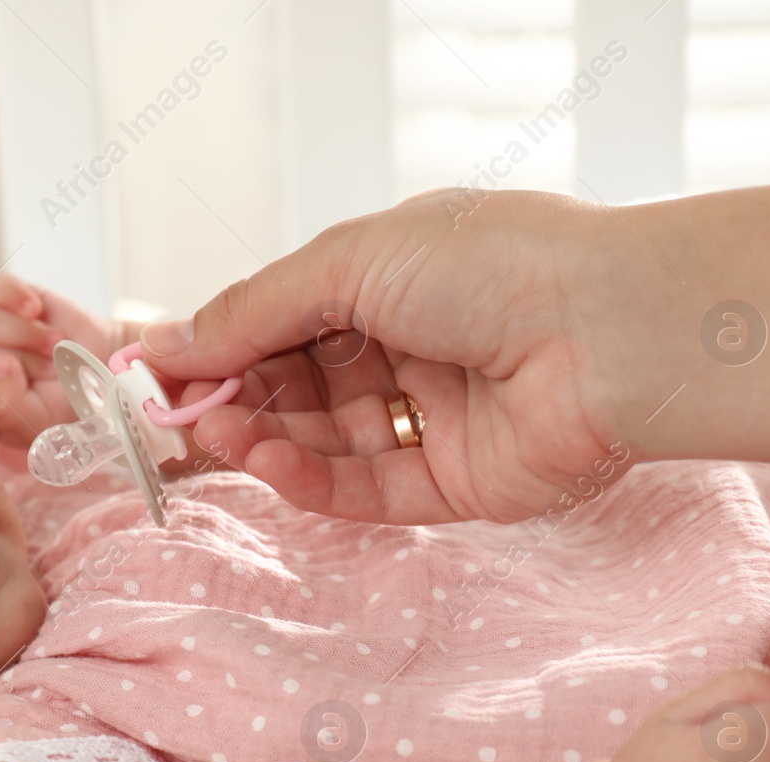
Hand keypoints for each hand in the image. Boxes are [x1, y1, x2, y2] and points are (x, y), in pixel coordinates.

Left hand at [0, 273, 137, 447]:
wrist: (108, 370)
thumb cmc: (74, 405)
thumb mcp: (43, 424)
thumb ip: (8, 409)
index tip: (28, 399)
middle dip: (21, 366)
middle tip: (54, 372)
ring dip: (26, 335)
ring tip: (56, 345)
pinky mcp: (7, 300)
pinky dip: (13, 294)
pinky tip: (35, 308)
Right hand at [135, 190, 626, 524]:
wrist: (610, 330)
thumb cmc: (493, 264)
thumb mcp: (349, 262)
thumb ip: (254, 311)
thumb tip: (168, 344)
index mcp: (391, 280)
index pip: (284, 322)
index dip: (223, 346)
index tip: (159, 371)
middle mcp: (410, 349)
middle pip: (297, 387)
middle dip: (234, 398)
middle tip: (174, 414)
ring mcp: (432, 421)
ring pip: (324, 441)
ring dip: (262, 439)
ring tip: (213, 435)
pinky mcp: (455, 486)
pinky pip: (367, 491)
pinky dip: (311, 481)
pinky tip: (267, 465)